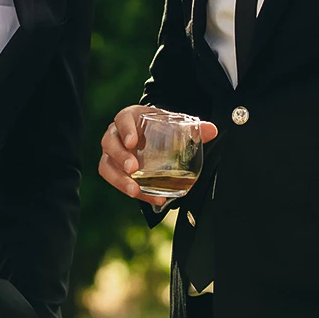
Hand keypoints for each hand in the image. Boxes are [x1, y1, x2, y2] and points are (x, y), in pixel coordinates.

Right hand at [98, 105, 218, 207]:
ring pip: (106, 166)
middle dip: (120, 156)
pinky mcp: (115, 170)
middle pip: (109, 143)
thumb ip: (193, 128)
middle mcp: (116, 134)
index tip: (133, 142)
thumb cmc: (159, 127)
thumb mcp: (174, 123)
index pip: (122, 120)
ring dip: (119, 180)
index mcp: (129, 117)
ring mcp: (113, 153)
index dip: (125, 130)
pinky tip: (152, 199)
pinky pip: (116, 181)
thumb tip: (212, 130)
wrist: (151, 133)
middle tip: (133, 168)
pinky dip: (133, 192)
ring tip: (135, 191)